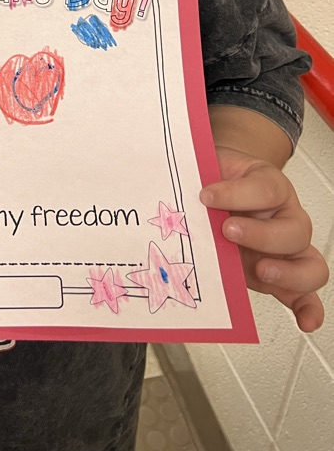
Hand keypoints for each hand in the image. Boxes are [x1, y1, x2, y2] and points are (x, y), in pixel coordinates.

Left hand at [201, 146, 328, 332]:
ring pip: (310, 265)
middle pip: (294, 229)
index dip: (236, 193)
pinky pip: (304, 296)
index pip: (265, 188)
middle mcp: (285, 217)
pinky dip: (308, 310)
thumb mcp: (208, 167)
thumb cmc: (216, 177)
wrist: (216, 186)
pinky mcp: (279, 277)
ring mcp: (286, 250)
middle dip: (260, 234)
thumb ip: (199, 177)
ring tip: (259, 270)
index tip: (206, 195)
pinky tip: (303, 321)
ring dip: (286, 273)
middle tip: (227, 231)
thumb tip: (179, 189)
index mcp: (270, 185)